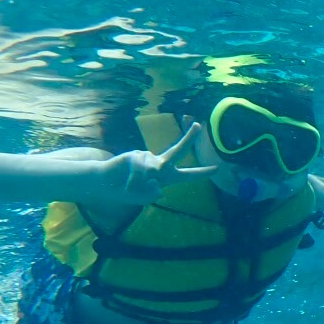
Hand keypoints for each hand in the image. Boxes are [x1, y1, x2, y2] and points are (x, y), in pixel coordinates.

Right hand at [97, 123, 217, 204]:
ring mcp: (148, 158)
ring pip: (154, 171)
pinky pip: (140, 170)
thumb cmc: (128, 190)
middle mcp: (161, 165)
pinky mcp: (135, 155)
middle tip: (198, 125)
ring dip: (142, 184)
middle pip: (178, 151)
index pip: (188, 175)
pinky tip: (126, 181)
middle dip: (189, 139)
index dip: (202, 172)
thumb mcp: (144, 197)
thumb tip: (155, 177)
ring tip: (131, 187)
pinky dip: (133, 180)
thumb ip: (153, 192)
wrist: (106, 183)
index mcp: (168, 177)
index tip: (217, 168)